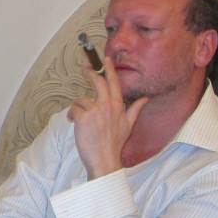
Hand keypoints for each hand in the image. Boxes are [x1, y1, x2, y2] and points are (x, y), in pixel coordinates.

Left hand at [67, 56, 147, 178]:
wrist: (105, 158)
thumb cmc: (115, 143)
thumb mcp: (129, 125)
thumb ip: (135, 109)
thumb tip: (146, 98)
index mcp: (118, 106)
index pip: (114, 83)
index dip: (109, 69)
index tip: (105, 59)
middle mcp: (108, 105)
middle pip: (98, 82)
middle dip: (90, 72)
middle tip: (85, 67)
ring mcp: (95, 110)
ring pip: (81, 100)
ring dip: (78, 109)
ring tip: (80, 121)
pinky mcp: (84, 116)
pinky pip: (73, 109)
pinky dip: (72, 116)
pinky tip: (74, 124)